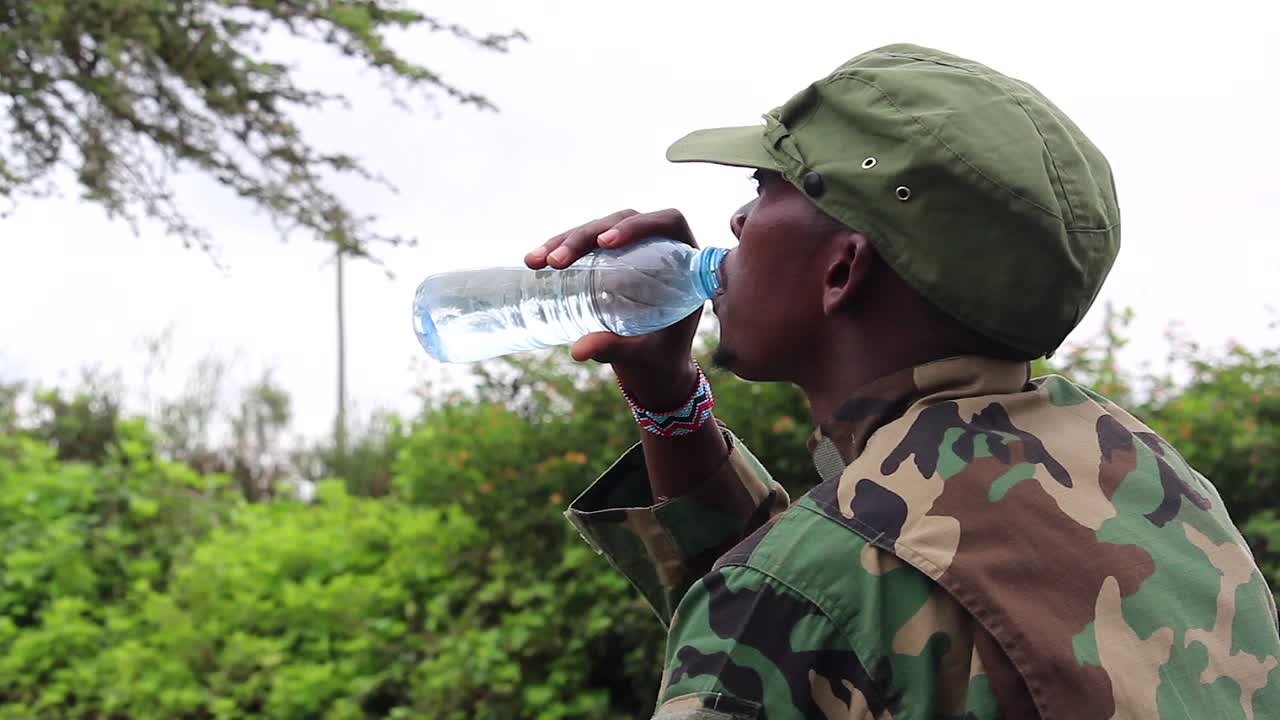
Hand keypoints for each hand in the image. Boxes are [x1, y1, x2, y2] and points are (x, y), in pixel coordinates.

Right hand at [526, 209, 702, 408]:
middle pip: (623, 221)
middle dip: (585, 236)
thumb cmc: (660, 358)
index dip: (639, 225)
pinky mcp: (609, 260)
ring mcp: (631, 250)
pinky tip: (534, 260)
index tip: (607, 243)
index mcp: (683, 263)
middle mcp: (658, 247)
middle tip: (556, 261)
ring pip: (598, 230)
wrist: (653, 366)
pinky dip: (559, 249)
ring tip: (536, 260)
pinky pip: (585, 245)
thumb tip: (578, 351)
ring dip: (566, 240)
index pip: (668, 223)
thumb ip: (616, 348)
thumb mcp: (643, 353)